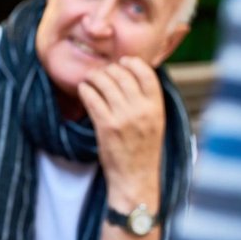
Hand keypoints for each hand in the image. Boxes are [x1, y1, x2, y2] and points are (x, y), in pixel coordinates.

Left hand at [77, 57, 163, 209]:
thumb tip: (131, 77)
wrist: (135, 177)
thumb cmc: (142, 151)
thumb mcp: (154, 123)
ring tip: (89, 79)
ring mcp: (124, 118)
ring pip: (105, 84)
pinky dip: (86, 90)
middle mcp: (142, 110)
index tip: (121, 61)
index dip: (132, 63)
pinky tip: (83, 90)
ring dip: (93, 77)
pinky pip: (93, 99)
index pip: (147, 74)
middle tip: (100, 73)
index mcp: (157, 108)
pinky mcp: (106, 127)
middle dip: (108, 70)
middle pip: (123, 75)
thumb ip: (146, 102)